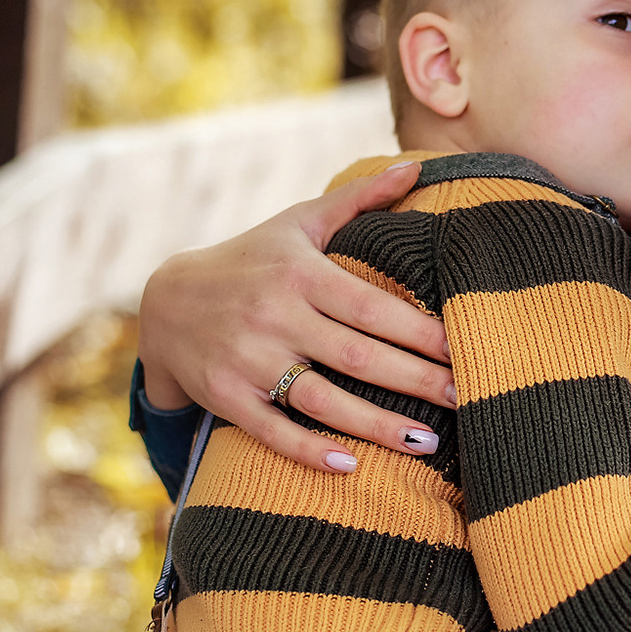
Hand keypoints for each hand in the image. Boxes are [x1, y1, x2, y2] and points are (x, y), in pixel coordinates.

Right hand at [137, 161, 452, 472]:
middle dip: (415, 380)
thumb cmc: (251, 258)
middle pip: (357, 356)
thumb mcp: (299, 222)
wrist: (165, 301)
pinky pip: (273, 430)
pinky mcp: (226, 396)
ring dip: (376, 425)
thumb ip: (360, 199)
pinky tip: (351, 465)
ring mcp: (248, 360)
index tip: (465, 348)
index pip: (373, 307)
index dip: (421, 331)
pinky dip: (310, 449)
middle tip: (466, 398)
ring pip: (321, 399)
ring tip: (429, 440)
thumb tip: (417, 166)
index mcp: (300, 274)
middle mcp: (275, 316)